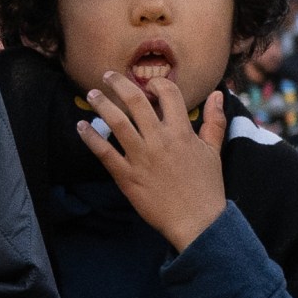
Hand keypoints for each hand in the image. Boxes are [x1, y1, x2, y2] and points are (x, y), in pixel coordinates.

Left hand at [81, 71, 230, 255]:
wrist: (197, 221)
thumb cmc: (206, 186)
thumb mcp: (213, 150)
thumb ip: (214, 120)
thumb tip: (217, 93)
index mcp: (182, 132)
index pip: (168, 93)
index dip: (156, 83)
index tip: (147, 84)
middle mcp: (160, 140)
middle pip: (135, 101)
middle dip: (118, 83)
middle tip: (107, 75)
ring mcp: (141, 158)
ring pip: (117, 122)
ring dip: (102, 104)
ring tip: (92, 94)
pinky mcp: (127, 177)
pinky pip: (104, 153)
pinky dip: (91, 137)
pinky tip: (81, 127)